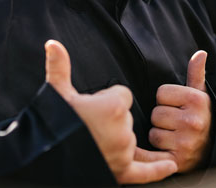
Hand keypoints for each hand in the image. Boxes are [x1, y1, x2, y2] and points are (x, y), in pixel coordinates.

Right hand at [45, 40, 176, 183]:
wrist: (44, 155)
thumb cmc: (52, 122)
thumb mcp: (56, 93)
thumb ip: (59, 66)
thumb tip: (52, 42)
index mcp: (112, 106)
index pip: (122, 95)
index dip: (108, 99)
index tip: (92, 105)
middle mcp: (123, 130)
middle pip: (126, 118)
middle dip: (112, 120)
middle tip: (89, 124)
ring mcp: (123, 152)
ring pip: (130, 141)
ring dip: (118, 141)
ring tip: (93, 141)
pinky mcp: (121, 172)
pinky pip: (145, 172)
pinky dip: (158, 169)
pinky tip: (171, 163)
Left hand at [148, 51, 212, 172]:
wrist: (215, 149)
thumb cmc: (202, 117)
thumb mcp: (200, 94)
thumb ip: (196, 73)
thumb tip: (200, 53)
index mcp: (197, 100)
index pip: (161, 93)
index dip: (166, 100)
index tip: (178, 106)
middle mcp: (193, 121)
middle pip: (155, 113)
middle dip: (162, 118)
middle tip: (176, 123)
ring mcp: (186, 141)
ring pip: (153, 132)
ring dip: (160, 134)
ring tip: (174, 135)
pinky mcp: (179, 159)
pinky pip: (153, 149)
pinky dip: (156, 150)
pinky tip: (166, 147)